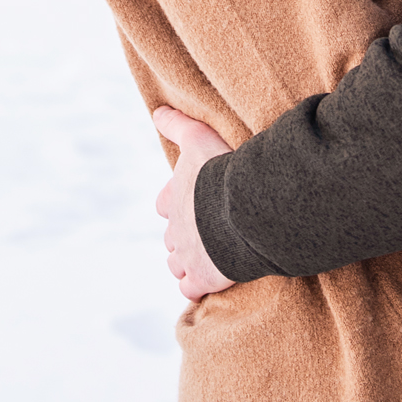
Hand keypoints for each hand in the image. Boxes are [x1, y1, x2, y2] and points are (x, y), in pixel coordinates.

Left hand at [152, 106, 236, 301]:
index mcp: (172, 198)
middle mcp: (174, 229)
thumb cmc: (223, 171)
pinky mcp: (202, 278)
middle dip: (183, 237)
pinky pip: (189, 290)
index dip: (176, 206)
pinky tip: (210, 281)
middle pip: (171, 238)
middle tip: (206, 233)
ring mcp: (186, 256)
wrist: (245, 208)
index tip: (193, 204)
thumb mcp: (198, 138)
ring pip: (176, 265)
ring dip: (187, 263)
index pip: (164, 206)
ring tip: (208, 258)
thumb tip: (156, 111)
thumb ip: (177, 124)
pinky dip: (196, 287)